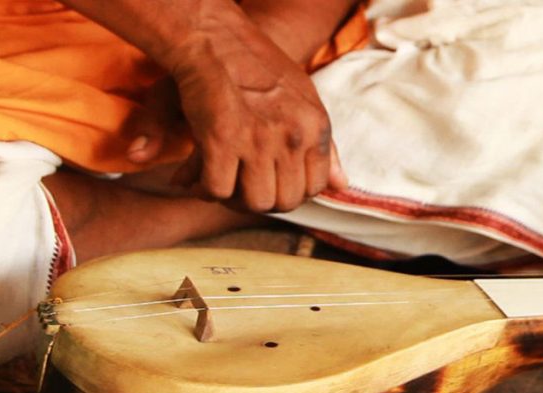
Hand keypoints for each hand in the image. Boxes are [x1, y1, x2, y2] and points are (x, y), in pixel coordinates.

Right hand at [129, 22, 347, 212]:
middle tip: (245, 187)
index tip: (272, 184)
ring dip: (235, 199)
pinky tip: (200, 176)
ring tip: (225, 183)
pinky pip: (218, 189)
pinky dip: (206, 188)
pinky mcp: (221, 140)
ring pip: (254, 201)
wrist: (216, 41)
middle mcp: (292, 136)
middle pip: (286, 201)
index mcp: (315, 127)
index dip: (291, 193)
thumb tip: (342, 184)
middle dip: (263, 199)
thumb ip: (325, 145)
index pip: (315, 187)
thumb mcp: (305, 100)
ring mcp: (258, 140)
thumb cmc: (259, 69)